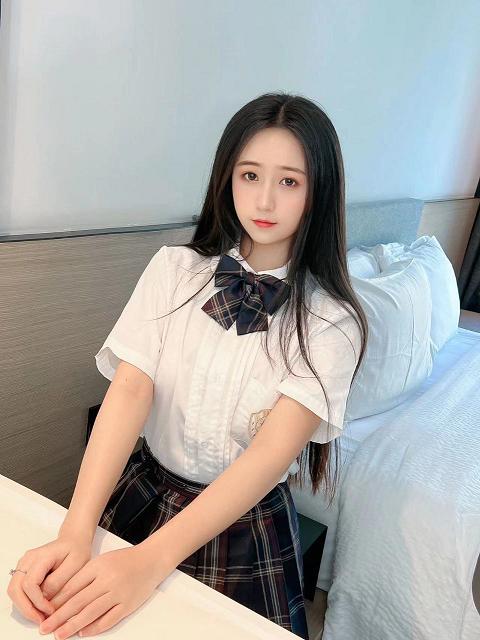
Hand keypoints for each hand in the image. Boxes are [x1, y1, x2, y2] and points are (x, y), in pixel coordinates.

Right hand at [6, 534, 91, 624]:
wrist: (73, 540)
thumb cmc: (77, 550)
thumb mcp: (76, 564)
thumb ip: (59, 580)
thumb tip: (44, 597)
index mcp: (42, 556)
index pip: (30, 583)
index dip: (38, 601)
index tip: (50, 611)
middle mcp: (28, 559)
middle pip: (15, 588)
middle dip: (26, 608)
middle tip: (41, 620)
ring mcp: (24, 564)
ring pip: (14, 591)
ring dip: (24, 607)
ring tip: (41, 616)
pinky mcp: (24, 570)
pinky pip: (18, 589)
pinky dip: (25, 601)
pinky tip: (39, 608)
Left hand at [38, 545, 172, 638]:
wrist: (151, 559)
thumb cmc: (124, 560)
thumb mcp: (102, 561)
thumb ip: (84, 577)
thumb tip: (63, 597)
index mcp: (97, 567)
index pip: (72, 587)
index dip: (57, 602)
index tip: (44, 612)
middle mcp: (107, 580)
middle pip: (78, 602)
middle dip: (59, 617)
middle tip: (44, 629)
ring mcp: (118, 593)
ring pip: (91, 612)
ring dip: (73, 625)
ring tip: (59, 635)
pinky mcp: (128, 604)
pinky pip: (109, 619)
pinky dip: (95, 627)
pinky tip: (84, 633)